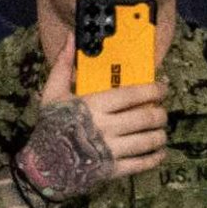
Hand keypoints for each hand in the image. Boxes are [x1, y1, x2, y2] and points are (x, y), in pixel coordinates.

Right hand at [19, 44, 170, 199]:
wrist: (43, 165)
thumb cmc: (50, 126)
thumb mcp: (53, 93)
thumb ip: (63, 65)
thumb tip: (71, 37)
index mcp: (94, 105)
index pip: (133, 94)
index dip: (154, 90)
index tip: (163, 88)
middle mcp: (105, 126)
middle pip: (145, 117)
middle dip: (160, 114)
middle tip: (163, 111)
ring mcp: (110, 150)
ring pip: (147, 141)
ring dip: (160, 135)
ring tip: (162, 131)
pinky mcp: (112, 170)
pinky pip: (140, 164)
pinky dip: (154, 158)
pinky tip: (160, 153)